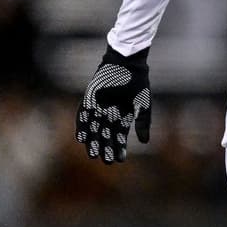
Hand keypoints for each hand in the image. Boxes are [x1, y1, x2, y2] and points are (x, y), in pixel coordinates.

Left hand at [78, 44, 151, 163]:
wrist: (127, 64)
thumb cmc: (138, 83)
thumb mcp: (144, 106)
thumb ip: (143, 124)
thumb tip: (145, 142)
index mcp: (123, 115)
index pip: (120, 136)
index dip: (119, 148)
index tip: (119, 160)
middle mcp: (109, 113)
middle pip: (105, 135)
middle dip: (105, 148)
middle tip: (105, 162)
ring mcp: (98, 106)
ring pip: (93, 128)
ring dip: (92, 141)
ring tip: (92, 154)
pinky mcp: (89, 99)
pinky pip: (83, 115)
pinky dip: (81, 126)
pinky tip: (81, 138)